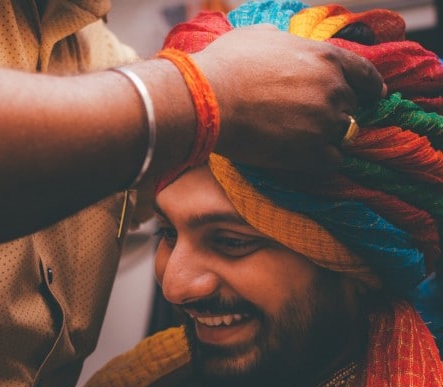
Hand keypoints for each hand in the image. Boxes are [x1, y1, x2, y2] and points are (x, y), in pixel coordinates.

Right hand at [192, 24, 384, 171]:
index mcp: (326, 57)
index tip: (370, 97)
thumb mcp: (259, 36)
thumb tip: (280, 43)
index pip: (365, 74)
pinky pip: (332, 160)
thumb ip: (283, 42)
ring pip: (343, 135)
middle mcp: (333, 88)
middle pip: (350, 108)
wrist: (206, 100)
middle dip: (334, 114)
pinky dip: (320, 160)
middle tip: (308, 122)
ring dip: (326, 138)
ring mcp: (324, 122)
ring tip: (299, 141)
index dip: (369, 88)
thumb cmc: (225, 65)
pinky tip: (301, 158)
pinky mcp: (311, 152)